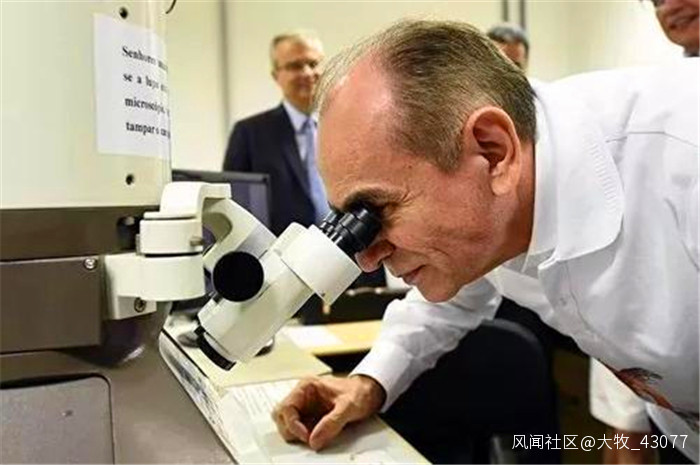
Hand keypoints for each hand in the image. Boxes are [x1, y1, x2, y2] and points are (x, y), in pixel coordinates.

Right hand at [271, 375, 385, 449]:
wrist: (370, 393)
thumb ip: (332, 423)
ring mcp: (305, 406)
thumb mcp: (349, 406)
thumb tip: (315, 439)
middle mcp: (303, 396)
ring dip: (295, 433)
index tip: (306, 436)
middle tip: (306, 438)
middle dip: (290, 429)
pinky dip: (304, 436)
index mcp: (307, 386)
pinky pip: (299, 428)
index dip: (293, 424)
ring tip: (312, 437)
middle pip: (281, 415)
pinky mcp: (310, 416)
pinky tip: (317, 437)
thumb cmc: (359, 392)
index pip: (286, 407)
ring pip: (286, 423)